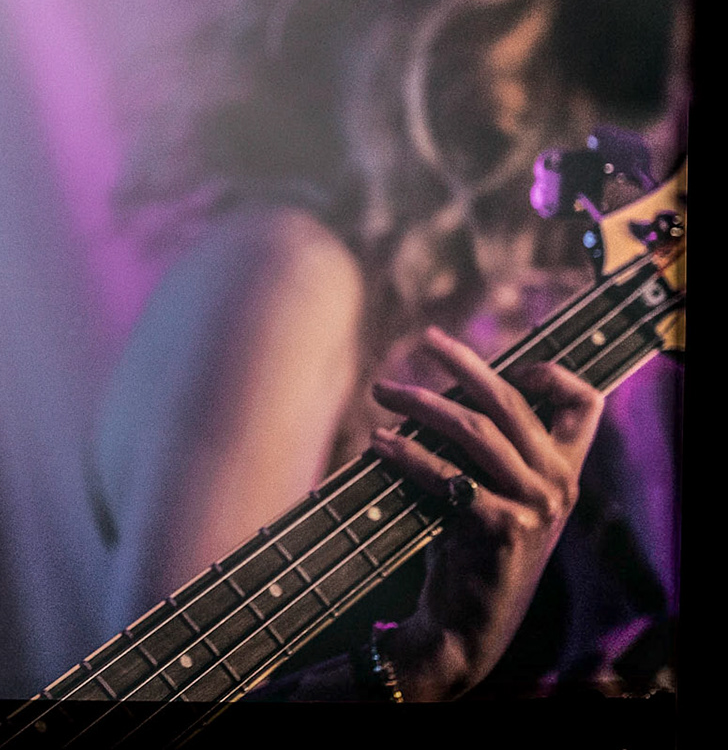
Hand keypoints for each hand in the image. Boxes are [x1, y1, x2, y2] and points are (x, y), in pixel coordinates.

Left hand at [366, 327, 602, 699]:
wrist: (466, 624)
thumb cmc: (469, 547)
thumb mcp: (493, 493)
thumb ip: (486, 449)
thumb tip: (440, 384)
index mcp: (564, 470)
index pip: (584, 404)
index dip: (550, 371)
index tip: (505, 356)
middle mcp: (558, 484)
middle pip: (513, 401)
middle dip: (465, 362)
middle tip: (425, 339)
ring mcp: (534, 507)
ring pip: (474, 430)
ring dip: (422, 403)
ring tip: (384, 392)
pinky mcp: (500, 528)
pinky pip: (446, 475)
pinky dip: (407, 454)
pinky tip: (379, 443)